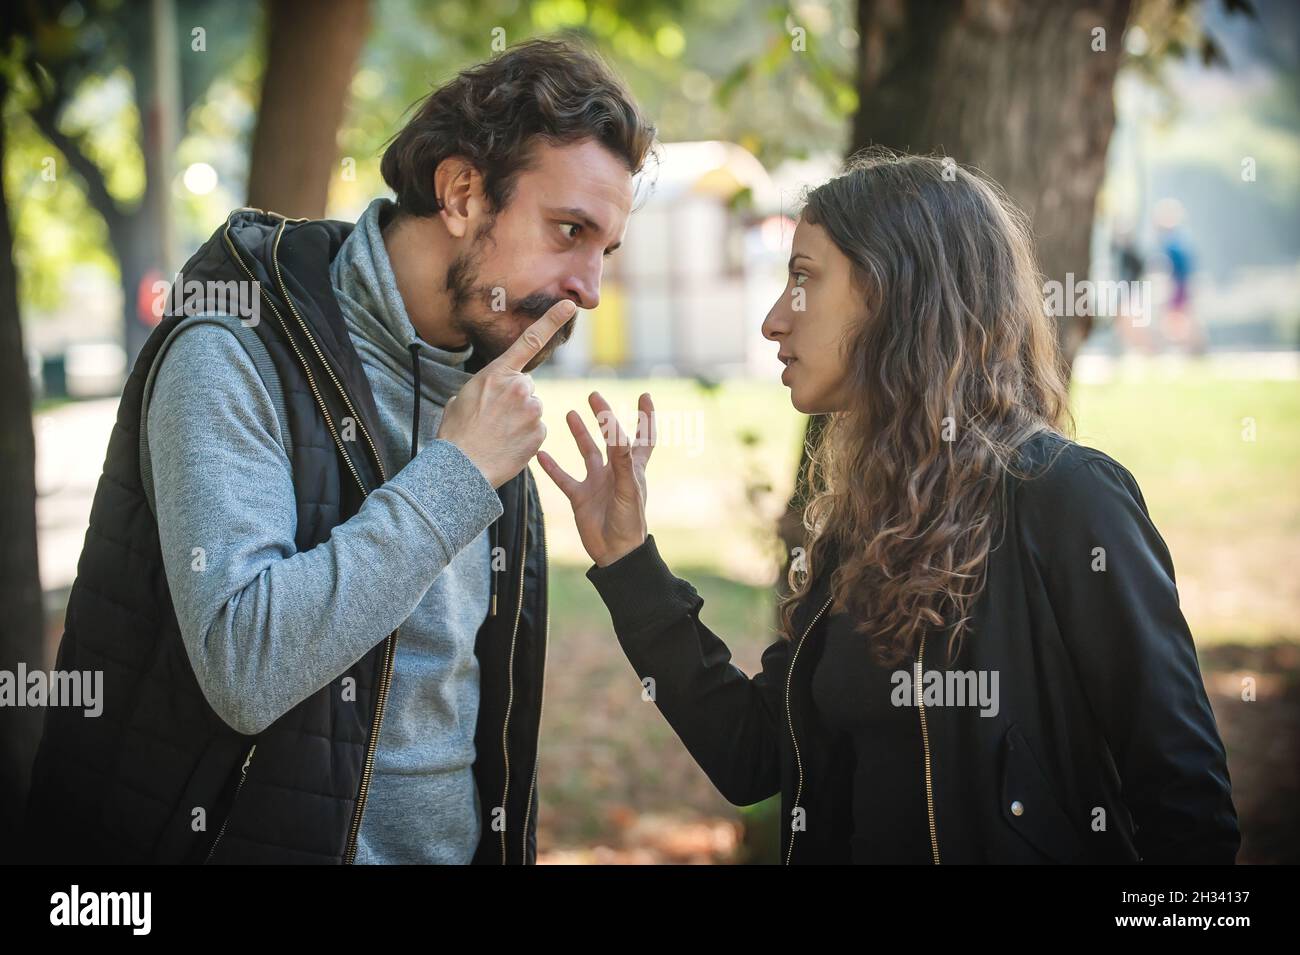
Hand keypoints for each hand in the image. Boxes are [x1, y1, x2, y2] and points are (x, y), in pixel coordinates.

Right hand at [437, 300, 574, 487]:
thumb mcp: (463, 396)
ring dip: (520, 419)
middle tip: (493, 417)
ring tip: (498, 433)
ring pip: (532, 409)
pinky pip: (536, 430)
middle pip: (526, 387)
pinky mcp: (540, 433)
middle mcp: (520, 387)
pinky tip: (507, 445)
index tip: (571, 305)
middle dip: (515, 399)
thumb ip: (486, 385)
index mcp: (498, 373)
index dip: (552, 320)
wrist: (461, 466)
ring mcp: (533, 410)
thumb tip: (494, 390)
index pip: (530, 339)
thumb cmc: (457, 432)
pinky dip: (525, 437)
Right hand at [536, 392, 655, 566]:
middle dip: (603, 417)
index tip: (644, 395)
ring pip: (586, 453)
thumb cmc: (629, 522)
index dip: (646, 416)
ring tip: (570, 414)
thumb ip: (621, 460)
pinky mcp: (580, 498)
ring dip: (579, 434)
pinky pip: (564, 478)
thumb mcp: (628, 488)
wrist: (615, 554)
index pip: (643, 436)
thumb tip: (616, 431)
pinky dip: (552, 467)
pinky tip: (541, 454)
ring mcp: (597, 484)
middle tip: (594, 397)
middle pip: (610, 438)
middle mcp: (615, 472)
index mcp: (633, 468)